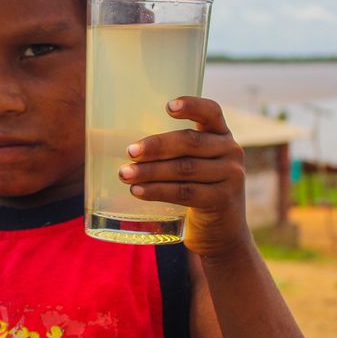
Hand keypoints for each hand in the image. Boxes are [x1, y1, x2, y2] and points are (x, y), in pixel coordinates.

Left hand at [120, 96, 253, 259]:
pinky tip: (138, 191)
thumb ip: (169, 151)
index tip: (167, 106)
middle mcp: (230, 151)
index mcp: (221, 134)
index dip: (192, 106)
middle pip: (190, 142)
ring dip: (150, 171)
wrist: (222, 232)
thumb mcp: (192, 164)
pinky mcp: (222, 200)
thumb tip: (105, 138)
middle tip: (129, 151)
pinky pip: (185, 193)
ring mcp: (230, 176)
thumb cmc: (195, 188)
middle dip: (156, 146)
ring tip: (124, 174)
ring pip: (184, 169)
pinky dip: (158, 191)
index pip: (211, 112)